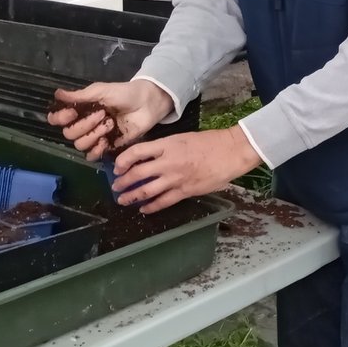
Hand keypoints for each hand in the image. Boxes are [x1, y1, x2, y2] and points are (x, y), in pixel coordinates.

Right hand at [48, 80, 172, 160]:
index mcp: (80, 110)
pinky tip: (105, 141)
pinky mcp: (108, 146)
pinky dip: (96, 150)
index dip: (60, 119)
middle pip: (69, 134)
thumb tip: (57, 94)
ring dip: (93, 135)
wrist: (147, 103)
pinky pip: (92, 155)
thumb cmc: (124, 93)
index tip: (72, 113)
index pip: (58, 119)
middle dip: (84, 125)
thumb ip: (80, 95)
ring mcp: (96, 136)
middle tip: (102, 114)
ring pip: (80, 145)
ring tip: (109, 124)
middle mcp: (84, 124)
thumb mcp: (101, 91)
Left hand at [108, 127, 262, 213]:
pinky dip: (151, 207)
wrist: (231, 151)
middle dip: (122, 182)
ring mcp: (176, 178)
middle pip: (136, 174)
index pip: (135, 153)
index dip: (122, 161)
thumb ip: (165, 148)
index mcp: (166, 145)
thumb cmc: (210, 141)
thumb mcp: (182, 138)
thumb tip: (149, 157)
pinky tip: (144, 209)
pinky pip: (163, 201)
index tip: (117, 167)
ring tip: (123, 200)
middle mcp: (167, 162)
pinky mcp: (185, 191)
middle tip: (116, 186)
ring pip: (146, 190)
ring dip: (131, 196)